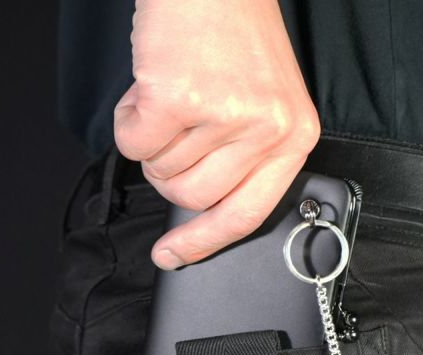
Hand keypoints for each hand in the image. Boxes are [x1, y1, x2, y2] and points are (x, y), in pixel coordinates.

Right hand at [113, 0, 320, 268]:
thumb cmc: (234, 30)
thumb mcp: (264, 101)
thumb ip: (244, 156)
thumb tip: (198, 210)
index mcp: (293, 136)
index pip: (247, 214)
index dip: (205, 243)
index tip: (172, 256)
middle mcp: (266, 130)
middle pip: (194, 197)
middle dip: (169, 172)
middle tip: (173, 130)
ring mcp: (224, 115)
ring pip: (162, 170)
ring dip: (151, 138)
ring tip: (171, 92)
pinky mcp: (180, 99)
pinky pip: (134, 143)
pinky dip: (129, 118)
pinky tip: (150, 84)